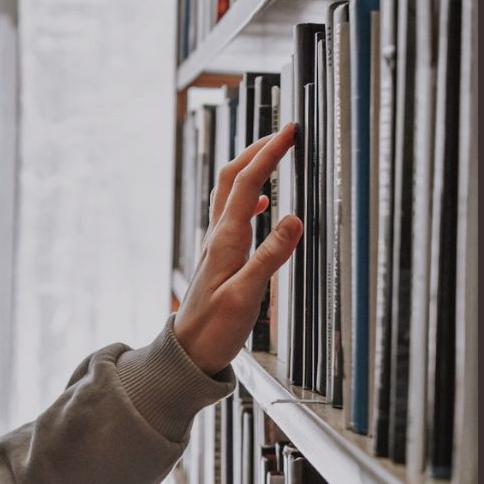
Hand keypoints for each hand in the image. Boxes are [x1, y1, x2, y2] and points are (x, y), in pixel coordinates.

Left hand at [174, 122, 302, 374]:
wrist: (189, 350)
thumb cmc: (214, 329)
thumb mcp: (245, 296)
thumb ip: (270, 257)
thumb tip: (293, 219)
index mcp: (225, 240)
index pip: (248, 183)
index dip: (268, 154)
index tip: (288, 133)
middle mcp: (218, 235)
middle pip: (233, 177)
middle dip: (257, 149)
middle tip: (283, 134)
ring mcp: (217, 243)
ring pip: (230, 192)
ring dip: (250, 168)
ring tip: (272, 156)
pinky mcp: (221, 254)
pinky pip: (232, 213)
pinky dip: (249, 197)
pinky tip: (262, 203)